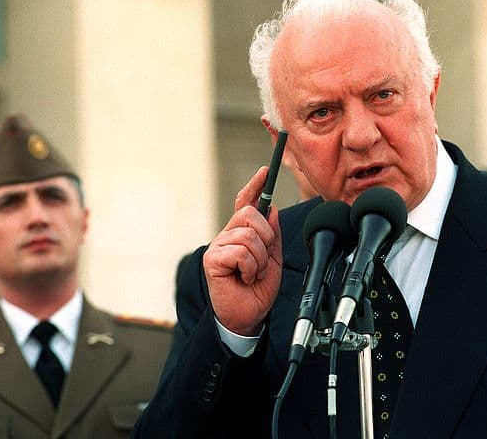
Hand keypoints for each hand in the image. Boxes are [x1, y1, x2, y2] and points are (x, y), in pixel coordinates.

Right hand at [203, 167, 282, 335]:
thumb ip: (273, 235)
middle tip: (263, 260)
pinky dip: (251, 267)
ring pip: (249, 235)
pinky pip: (240, 252)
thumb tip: (273, 209)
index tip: (266, 171)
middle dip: (266, 237)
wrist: (249, 315)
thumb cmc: (258, 289)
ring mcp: (218, 246)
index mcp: (242, 233)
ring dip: (260, 259)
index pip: (246, 202)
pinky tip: (246, 277)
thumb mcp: (273, 258)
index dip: (255, 186)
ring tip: (254, 273)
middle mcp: (228, 235)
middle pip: (250, 214)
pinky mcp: (213, 260)